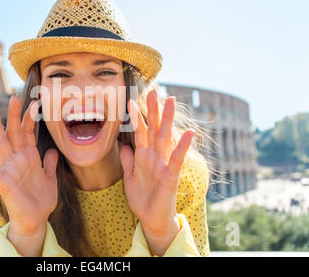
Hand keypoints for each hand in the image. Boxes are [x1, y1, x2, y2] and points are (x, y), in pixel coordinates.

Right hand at [0, 96, 58, 236]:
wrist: (35, 220)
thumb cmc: (41, 200)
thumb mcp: (50, 178)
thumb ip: (49, 163)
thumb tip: (52, 150)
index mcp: (29, 157)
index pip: (28, 133)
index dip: (30, 118)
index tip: (33, 101)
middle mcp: (18, 159)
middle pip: (15, 132)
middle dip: (14, 115)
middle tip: (14, 95)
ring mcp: (9, 169)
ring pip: (2, 143)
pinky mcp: (4, 182)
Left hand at [120, 90, 194, 253]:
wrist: (151, 220)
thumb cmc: (142, 199)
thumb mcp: (129, 178)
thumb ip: (128, 161)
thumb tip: (123, 145)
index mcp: (143, 156)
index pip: (140, 132)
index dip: (136, 117)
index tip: (130, 100)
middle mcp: (154, 157)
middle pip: (154, 129)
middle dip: (153, 111)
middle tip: (153, 91)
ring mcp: (164, 164)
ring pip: (165, 138)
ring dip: (167, 120)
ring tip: (170, 102)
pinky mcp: (171, 176)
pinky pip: (177, 159)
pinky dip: (182, 146)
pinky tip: (188, 132)